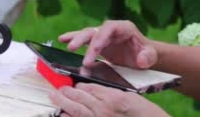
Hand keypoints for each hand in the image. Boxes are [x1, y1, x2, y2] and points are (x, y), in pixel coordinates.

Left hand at [49, 83, 168, 116]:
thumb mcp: (130, 98)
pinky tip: (63, 114)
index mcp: (114, 97)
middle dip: (67, 92)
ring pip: (78, 110)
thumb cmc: (144, 114)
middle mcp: (105, 109)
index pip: (91, 88)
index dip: (81, 86)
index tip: (76, 85)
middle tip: (58, 89)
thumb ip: (112, 94)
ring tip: (55, 97)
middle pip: (81, 97)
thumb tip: (97, 91)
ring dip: (64, 102)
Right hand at [58, 20, 156, 68]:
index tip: (93, 50)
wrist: (144, 55)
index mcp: (124, 28)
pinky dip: (74, 38)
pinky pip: (85, 40)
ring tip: (64, 41)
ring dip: (76, 38)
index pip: (109, 28)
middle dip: (83, 38)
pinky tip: (63, 39)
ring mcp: (104, 36)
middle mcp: (112, 29)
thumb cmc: (146, 53)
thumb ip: (147, 56)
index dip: (100, 38)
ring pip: (88, 34)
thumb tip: (141, 60)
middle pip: (95, 31)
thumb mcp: (150, 55)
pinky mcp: (99, 43)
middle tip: (72, 48)